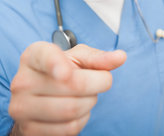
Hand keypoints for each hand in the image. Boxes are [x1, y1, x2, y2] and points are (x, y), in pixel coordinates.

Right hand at [9, 42, 126, 135]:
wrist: (40, 94)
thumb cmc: (62, 70)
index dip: (56, 65)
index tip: (66, 73)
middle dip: (96, 83)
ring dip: (90, 102)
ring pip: (71, 109)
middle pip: (71, 85)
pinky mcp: (28, 129)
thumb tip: (121, 57)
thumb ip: (98, 58)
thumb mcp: (78, 58)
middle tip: (97, 80)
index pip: (45, 57)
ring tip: (85, 95)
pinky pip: (68, 129)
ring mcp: (22, 107)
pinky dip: (82, 120)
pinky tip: (77, 110)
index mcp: (34, 55)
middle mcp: (23, 80)